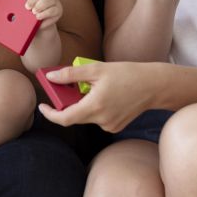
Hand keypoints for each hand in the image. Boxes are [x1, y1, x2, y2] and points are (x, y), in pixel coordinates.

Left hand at [22, 0, 62, 29]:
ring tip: (33, 12)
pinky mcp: (58, 11)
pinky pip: (52, 10)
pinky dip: (44, 14)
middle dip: (33, 0)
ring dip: (39, 6)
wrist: (38, 24)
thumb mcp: (27, 0)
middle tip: (27, 7)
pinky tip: (38, 16)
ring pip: (49, 0)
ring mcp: (55, 2)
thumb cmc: (32, 10)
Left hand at [36, 61, 159, 132]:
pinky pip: (97, 119)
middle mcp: (101, 120)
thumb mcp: (96, 69)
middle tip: (66, 88)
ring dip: (82, 105)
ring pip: (86, 117)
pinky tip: (105, 96)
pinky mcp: (115, 126)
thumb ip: (71, 74)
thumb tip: (50, 77)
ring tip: (93, 88)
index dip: (50, 114)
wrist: (154, 86)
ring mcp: (109, 125)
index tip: (42, 106)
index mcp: (95, 106)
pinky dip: (94, 109)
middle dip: (66, 104)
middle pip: (74, 116)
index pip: (64, 118)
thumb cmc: (127, 74)